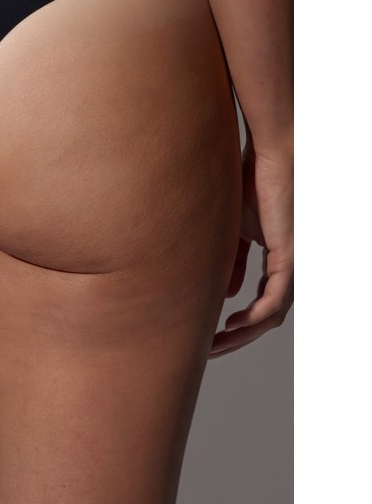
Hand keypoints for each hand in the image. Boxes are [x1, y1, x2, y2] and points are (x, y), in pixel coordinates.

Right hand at [210, 129, 292, 357]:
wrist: (267, 154)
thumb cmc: (246, 179)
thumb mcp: (230, 228)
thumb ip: (230, 260)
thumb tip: (223, 293)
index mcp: (274, 256)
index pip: (260, 299)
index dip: (238, 321)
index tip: (211, 331)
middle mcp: (287, 264)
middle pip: (267, 314)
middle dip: (238, 336)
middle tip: (211, 349)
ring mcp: (291, 262)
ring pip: (273, 313)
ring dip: (246, 333)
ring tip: (218, 343)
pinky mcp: (289, 255)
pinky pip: (277, 297)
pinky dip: (257, 315)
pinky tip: (236, 323)